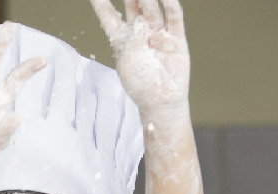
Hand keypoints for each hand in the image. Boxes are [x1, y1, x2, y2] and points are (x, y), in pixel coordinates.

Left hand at [90, 0, 189, 119]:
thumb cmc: (140, 85)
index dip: (102, 4)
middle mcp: (140, 32)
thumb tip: (141, 20)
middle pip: (133, 6)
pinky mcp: (175, 37)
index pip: (109, 16)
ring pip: (152, 9)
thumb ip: (132, 40)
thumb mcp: (127, 63)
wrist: (160, 100)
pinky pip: (173, 18)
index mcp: (122, 40)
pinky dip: (170, 6)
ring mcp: (158, 33)